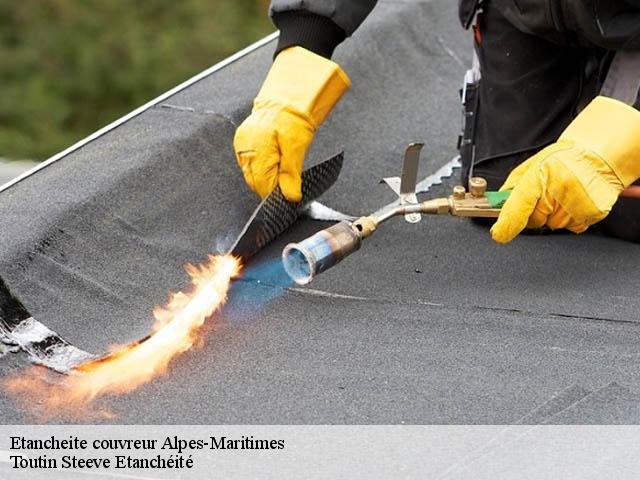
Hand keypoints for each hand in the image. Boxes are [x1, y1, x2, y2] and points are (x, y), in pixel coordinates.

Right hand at [234, 47, 349, 201]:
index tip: (288, 198)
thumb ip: (291, 174)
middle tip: (288, 188)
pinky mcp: (242, 143)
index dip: (275, 194)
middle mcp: (244, 148)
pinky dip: (261, 169)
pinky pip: (250, 165)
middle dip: (270, 187)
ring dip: (266, 178)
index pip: (262, 184)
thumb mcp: (297, 147)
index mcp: (257, 149)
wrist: (286, 98)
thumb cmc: (293, 119)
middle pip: (254, 182)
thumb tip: (290, 197)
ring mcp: (241, 146)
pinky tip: (273, 165)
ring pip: (251, 175)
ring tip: (282, 174)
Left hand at [491, 96, 639, 242]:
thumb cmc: (564, 158)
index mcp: (541, 175)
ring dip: (555, 214)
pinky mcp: (592, 212)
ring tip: (565, 194)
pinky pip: (572, 226)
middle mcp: (559, 190)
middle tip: (547, 194)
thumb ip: (514, 186)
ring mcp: (577, 203)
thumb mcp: (533, 166)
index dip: (507, 223)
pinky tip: (575, 200)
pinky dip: (571, 217)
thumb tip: (499, 205)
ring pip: (553, 224)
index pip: (519, 206)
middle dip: (535, 212)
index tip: (499, 233)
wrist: (598, 155)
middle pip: (534, 220)